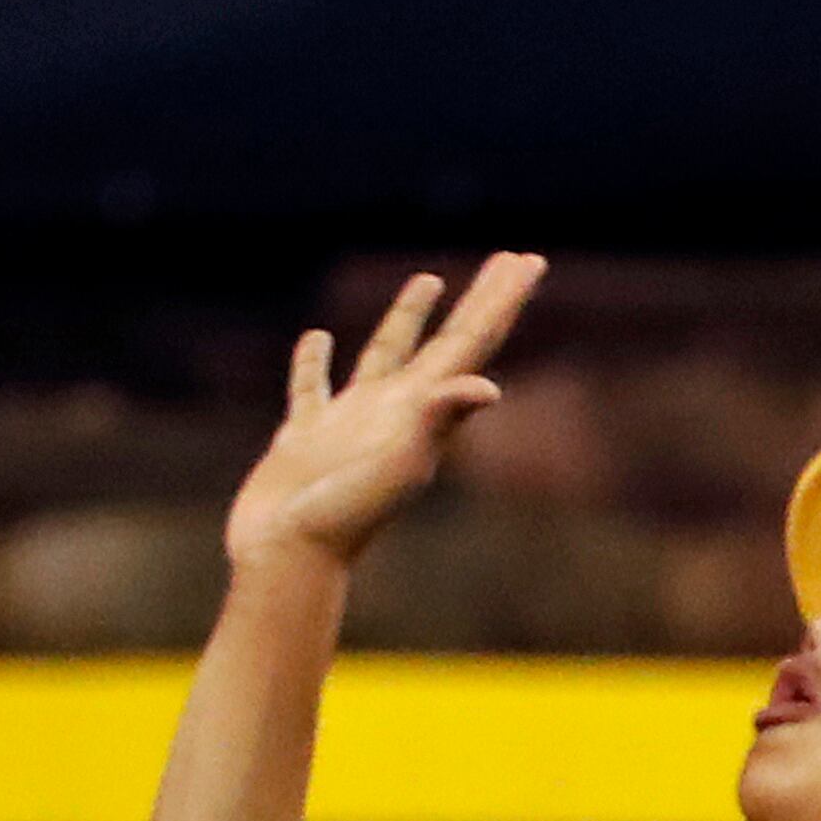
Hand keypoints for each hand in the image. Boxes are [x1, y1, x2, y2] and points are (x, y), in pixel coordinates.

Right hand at [224, 255, 546, 568]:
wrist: (289, 560)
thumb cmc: (344, 519)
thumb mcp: (398, 465)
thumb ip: (438, 421)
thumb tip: (489, 387)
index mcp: (421, 413)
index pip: (472, 343)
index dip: (502, 301)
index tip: (531, 260)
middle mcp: (393, 414)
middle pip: (446, 341)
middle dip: (480, 300)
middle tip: (511, 259)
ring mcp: (350, 424)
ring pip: (385, 355)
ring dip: (409, 317)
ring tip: (429, 280)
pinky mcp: (305, 437)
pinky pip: (312, 385)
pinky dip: (314, 360)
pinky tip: (317, 338)